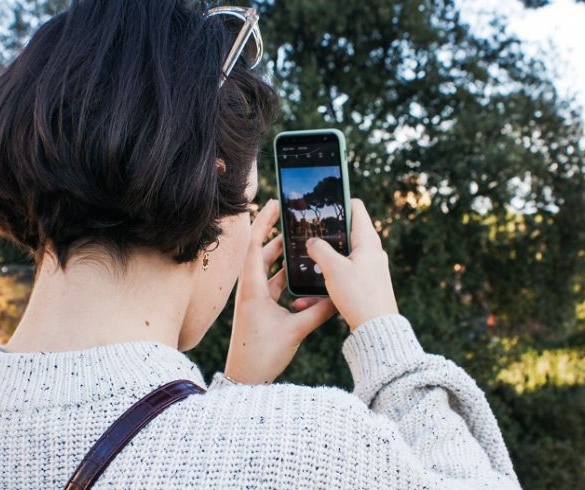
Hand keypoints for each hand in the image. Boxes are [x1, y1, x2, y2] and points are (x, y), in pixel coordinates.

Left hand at [224, 198, 337, 383]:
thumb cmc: (262, 355)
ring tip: (300, 240)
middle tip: (292, 217)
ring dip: (282, 255)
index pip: (254, 246)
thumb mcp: (295, 331)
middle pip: (261, 253)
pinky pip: (273, 285)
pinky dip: (286, 277)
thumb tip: (339, 297)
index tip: (273, 203)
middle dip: (276, 234)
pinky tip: (303, 275)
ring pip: (269, 269)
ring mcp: (254, 299)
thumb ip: (319, 311)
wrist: (245, 380)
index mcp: (252, 289)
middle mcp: (250, 290)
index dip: (263, 223)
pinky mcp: (260, 309)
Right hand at [305, 197, 398, 330]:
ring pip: (343, 256)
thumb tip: (312, 242)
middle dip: (326, 233)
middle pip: (347, 231)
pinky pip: (344, 275)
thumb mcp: (334, 269)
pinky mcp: (366, 284)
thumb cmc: (359, 295)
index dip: (339, 200)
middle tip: (306, 233)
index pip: (356, 207)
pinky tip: (309, 295)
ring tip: (305, 264)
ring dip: (324, 260)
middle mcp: (372, 251)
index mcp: (368, 240)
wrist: (376, 328)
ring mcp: (370, 268)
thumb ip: (320, 250)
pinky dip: (329, 279)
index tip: (321, 202)